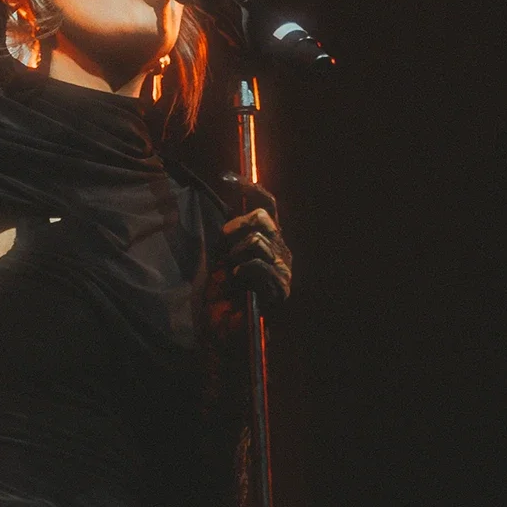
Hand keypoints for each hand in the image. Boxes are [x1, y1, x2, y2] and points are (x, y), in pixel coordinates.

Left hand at [208, 178, 291, 321]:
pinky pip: (258, 264)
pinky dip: (240, 271)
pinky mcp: (280, 289)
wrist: (224, 328)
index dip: (252, 188)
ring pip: (257, 241)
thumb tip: (229, 195)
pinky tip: (237, 283)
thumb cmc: (222, 292)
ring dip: (235, 256)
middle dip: (235, 230)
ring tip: (232, 273)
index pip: (268, 206)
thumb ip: (231, 229)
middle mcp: (281, 251)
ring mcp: (284, 270)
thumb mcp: (222, 252)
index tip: (229, 177)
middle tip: (225, 251)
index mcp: (270, 239)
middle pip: (261, 218)